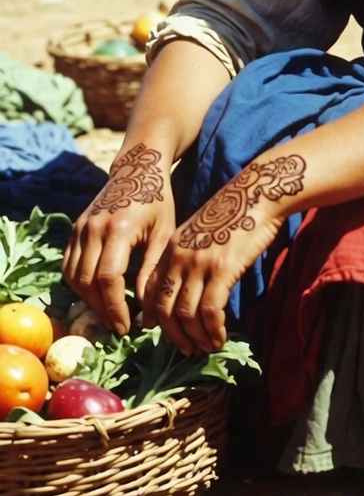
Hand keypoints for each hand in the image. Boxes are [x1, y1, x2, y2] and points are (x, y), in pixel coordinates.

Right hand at [62, 143, 175, 335]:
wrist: (138, 168)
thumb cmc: (158, 201)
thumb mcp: (163, 235)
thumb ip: (152, 272)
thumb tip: (147, 314)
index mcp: (118, 229)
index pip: (109, 278)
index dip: (115, 307)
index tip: (127, 327)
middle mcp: (93, 228)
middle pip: (88, 281)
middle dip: (102, 309)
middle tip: (118, 326)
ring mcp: (80, 227)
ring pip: (73, 276)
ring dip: (88, 300)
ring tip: (108, 313)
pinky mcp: (75, 228)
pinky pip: (68, 265)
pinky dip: (78, 285)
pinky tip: (95, 294)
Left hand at [143, 154, 306, 353]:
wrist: (256, 194)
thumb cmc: (233, 214)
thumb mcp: (199, 234)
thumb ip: (186, 259)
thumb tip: (184, 291)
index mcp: (170, 249)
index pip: (153, 293)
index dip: (158, 320)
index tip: (171, 335)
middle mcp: (179, 257)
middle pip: (165, 309)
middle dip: (175, 336)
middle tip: (188, 350)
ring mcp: (200, 263)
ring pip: (187, 314)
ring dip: (196, 337)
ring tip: (207, 347)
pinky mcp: (223, 269)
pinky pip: (211, 310)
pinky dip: (213, 330)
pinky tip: (220, 337)